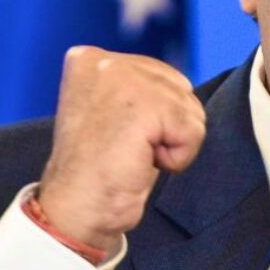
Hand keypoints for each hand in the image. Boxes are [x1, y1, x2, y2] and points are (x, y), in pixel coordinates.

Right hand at [36, 46, 205, 254]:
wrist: (75, 210)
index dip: (152, 116)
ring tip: (132, 156)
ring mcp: (124, 79)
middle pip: (180, 88)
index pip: (160, 76)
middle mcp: (105, 61)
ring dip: (171, 143)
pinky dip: (178, 157)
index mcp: (89, 59)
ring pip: (190, 109)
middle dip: (166, 126)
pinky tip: (142, 162)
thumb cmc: (96, 171)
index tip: (114, 136)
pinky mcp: (147, 105)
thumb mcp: (111, 112)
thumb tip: (183, 88)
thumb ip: (137, 90)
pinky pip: (194, 131)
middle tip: (125, 148)